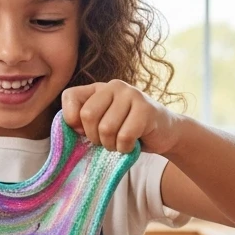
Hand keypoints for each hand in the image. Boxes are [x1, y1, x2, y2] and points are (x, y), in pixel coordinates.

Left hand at [61, 80, 179, 153]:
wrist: (164, 132)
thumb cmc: (127, 130)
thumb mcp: (101, 124)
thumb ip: (83, 123)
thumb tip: (71, 127)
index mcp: (98, 88)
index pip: (70, 96)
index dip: (71, 119)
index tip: (83, 132)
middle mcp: (114, 86)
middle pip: (88, 115)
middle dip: (94, 137)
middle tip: (105, 141)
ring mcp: (131, 94)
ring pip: (106, 128)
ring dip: (111, 145)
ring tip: (120, 143)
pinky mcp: (146, 109)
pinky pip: (124, 136)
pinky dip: (125, 148)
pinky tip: (132, 144)